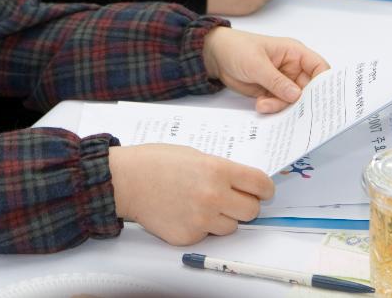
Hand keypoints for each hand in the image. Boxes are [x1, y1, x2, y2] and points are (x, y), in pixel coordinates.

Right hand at [108, 144, 273, 243]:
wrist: (126, 181)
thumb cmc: (156, 162)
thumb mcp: (195, 155)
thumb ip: (221, 169)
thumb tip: (243, 183)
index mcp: (218, 171)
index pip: (260, 185)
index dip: (265, 188)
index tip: (263, 191)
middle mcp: (213, 197)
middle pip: (252, 210)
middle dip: (246, 204)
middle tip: (234, 198)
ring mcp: (201, 220)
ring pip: (231, 227)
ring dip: (224, 218)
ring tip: (202, 203)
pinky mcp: (189, 237)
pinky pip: (207, 235)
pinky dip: (202, 226)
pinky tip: (185, 212)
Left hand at [201, 26, 330, 113]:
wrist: (216, 56)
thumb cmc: (237, 49)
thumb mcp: (257, 63)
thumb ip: (276, 80)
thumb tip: (297, 95)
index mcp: (295, 54)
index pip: (319, 67)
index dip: (325, 83)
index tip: (323, 99)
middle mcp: (293, 68)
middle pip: (309, 89)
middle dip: (302, 101)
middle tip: (297, 113)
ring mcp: (282, 82)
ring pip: (293, 101)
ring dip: (281, 105)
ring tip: (263, 104)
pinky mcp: (271, 92)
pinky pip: (280, 105)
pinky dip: (272, 108)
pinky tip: (260, 104)